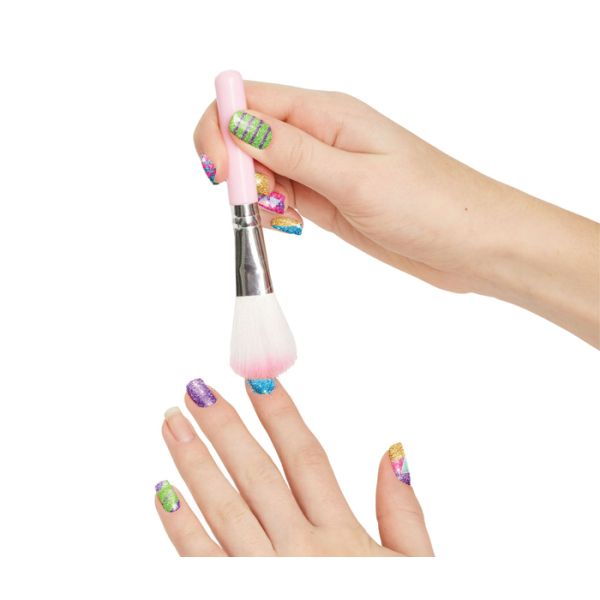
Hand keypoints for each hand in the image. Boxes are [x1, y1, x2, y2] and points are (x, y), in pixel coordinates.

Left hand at [155, 378, 432, 556]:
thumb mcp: (414, 573)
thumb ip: (404, 513)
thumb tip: (395, 454)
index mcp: (342, 538)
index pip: (306, 458)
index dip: (281, 414)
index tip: (258, 379)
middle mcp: (301, 552)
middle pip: (257, 474)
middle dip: (225, 427)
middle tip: (197, 388)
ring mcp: (266, 579)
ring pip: (224, 508)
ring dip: (194, 462)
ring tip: (172, 422)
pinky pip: (202, 563)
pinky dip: (180, 527)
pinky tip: (163, 492)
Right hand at [194, 82, 598, 346]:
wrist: (471, 245)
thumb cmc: (431, 205)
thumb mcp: (356, 178)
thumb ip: (293, 153)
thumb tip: (236, 122)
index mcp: (326, 114)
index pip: (247, 99)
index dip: (220, 129)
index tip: (224, 174)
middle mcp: (318, 135)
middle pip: (245, 134)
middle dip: (234, 168)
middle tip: (260, 202)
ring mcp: (321, 169)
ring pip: (258, 169)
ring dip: (252, 196)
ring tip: (285, 218)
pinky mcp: (325, 199)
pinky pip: (279, 197)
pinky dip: (270, 213)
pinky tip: (291, 227)